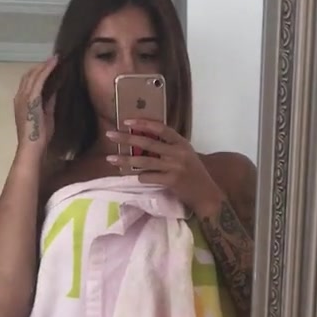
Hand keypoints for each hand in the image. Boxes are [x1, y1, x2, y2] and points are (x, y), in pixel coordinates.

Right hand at [14, 57, 57, 159]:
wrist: (32, 147)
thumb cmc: (39, 136)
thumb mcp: (46, 116)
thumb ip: (49, 103)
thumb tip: (54, 91)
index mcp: (21, 101)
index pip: (28, 82)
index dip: (38, 72)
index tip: (49, 66)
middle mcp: (20, 96)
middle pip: (29, 76)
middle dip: (41, 66)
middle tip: (54, 60)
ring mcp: (24, 97)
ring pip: (33, 75)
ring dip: (44, 66)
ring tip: (55, 59)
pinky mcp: (31, 99)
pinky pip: (39, 80)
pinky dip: (46, 70)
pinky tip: (54, 64)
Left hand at [106, 120, 221, 215]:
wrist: (206, 194)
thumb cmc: (194, 174)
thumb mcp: (186, 155)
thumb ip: (170, 147)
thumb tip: (144, 141)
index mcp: (181, 143)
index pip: (161, 128)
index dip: (143, 123)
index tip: (127, 122)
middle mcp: (178, 152)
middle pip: (148, 143)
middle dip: (126, 138)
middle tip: (110, 135)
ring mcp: (175, 167)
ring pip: (144, 161)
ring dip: (125, 160)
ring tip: (110, 158)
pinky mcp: (171, 181)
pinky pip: (148, 177)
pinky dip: (141, 177)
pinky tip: (137, 178)